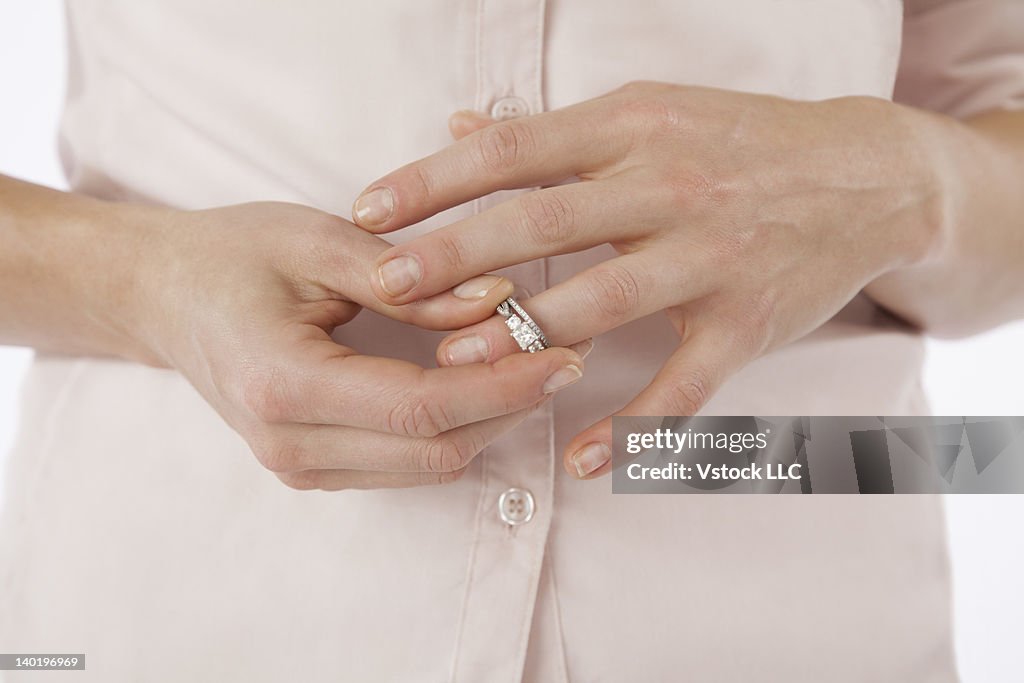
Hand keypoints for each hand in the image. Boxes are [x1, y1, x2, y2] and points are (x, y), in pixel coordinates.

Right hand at [135, 202, 585, 489]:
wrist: (161, 295)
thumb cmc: (229, 255)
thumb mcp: (315, 241)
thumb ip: (408, 277)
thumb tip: (497, 299)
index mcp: (284, 384)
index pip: (421, 407)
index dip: (502, 386)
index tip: (562, 354)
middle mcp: (290, 443)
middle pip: (434, 449)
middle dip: (510, 407)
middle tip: (565, 355)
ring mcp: (298, 465)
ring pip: (427, 465)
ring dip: (489, 420)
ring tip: (534, 364)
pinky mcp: (311, 467)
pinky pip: (405, 463)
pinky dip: (455, 428)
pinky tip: (483, 383)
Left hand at [351, 81, 940, 478]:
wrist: (870, 176)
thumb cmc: (742, 140)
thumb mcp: (649, 112)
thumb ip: (552, 132)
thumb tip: (457, 126)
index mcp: (633, 127)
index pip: (513, 150)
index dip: (434, 180)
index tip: (369, 211)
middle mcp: (668, 186)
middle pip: (542, 222)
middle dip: (456, 257)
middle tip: (387, 285)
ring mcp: (711, 257)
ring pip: (601, 302)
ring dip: (522, 337)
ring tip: (452, 369)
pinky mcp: (748, 323)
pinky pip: (682, 387)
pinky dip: (629, 428)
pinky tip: (577, 458)